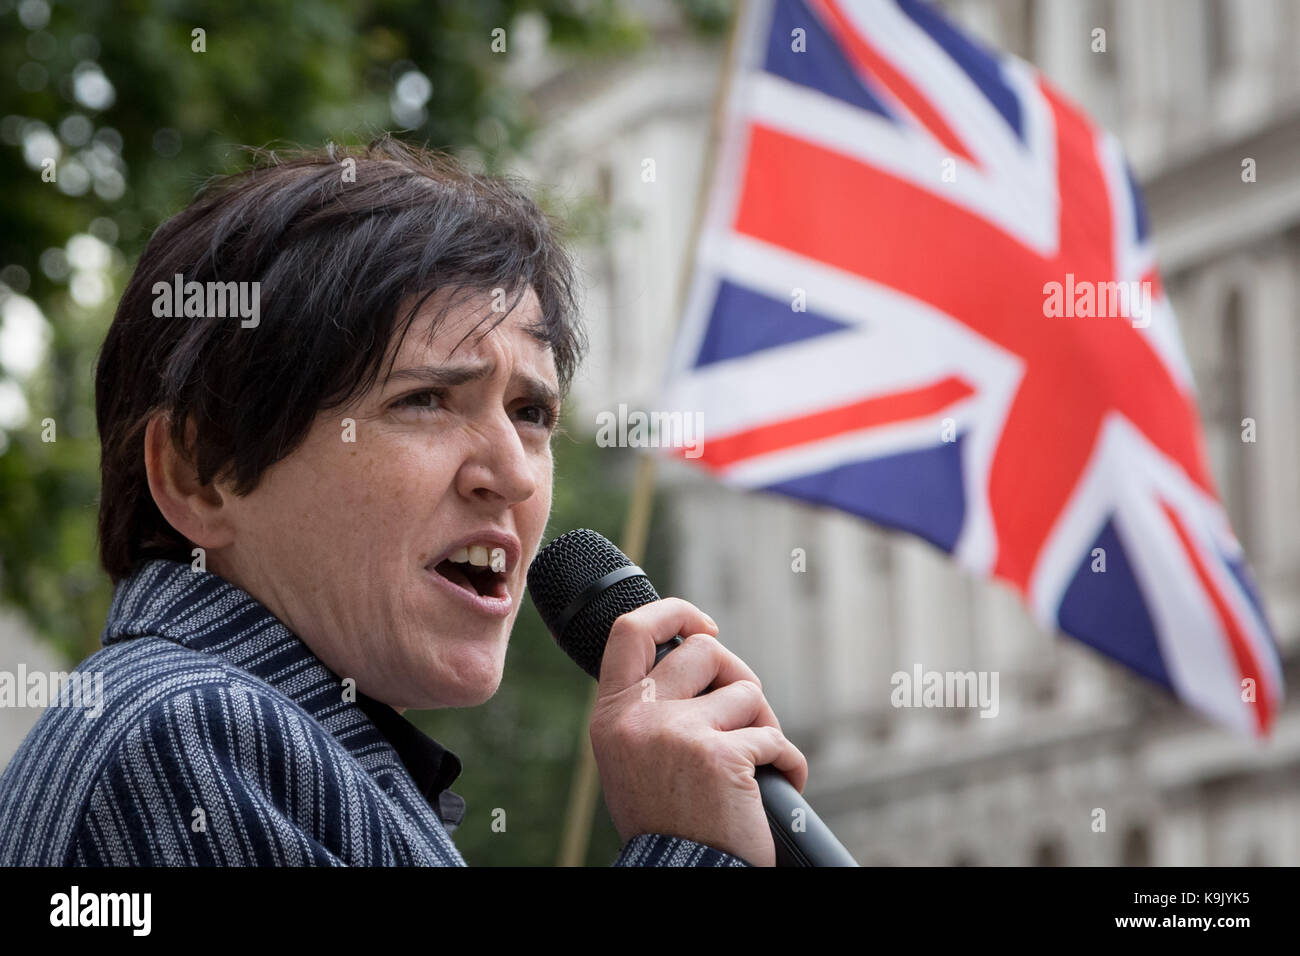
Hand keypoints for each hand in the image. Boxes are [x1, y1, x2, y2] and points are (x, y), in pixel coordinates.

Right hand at [588, 597, 807, 866]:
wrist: (681, 876)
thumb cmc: (665, 822)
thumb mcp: (632, 758)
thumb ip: (651, 709)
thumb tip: (699, 654)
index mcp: (613, 715)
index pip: (631, 630)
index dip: (674, 613)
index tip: (704, 626)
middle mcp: (641, 717)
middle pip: (705, 651)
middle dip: (738, 677)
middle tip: (748, 712)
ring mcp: (681, 733)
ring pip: (747, 694)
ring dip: (763, 725)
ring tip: (755, 764)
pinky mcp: (723, 755)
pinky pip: (776, 739)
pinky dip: (787, 764)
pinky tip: (779, 785)